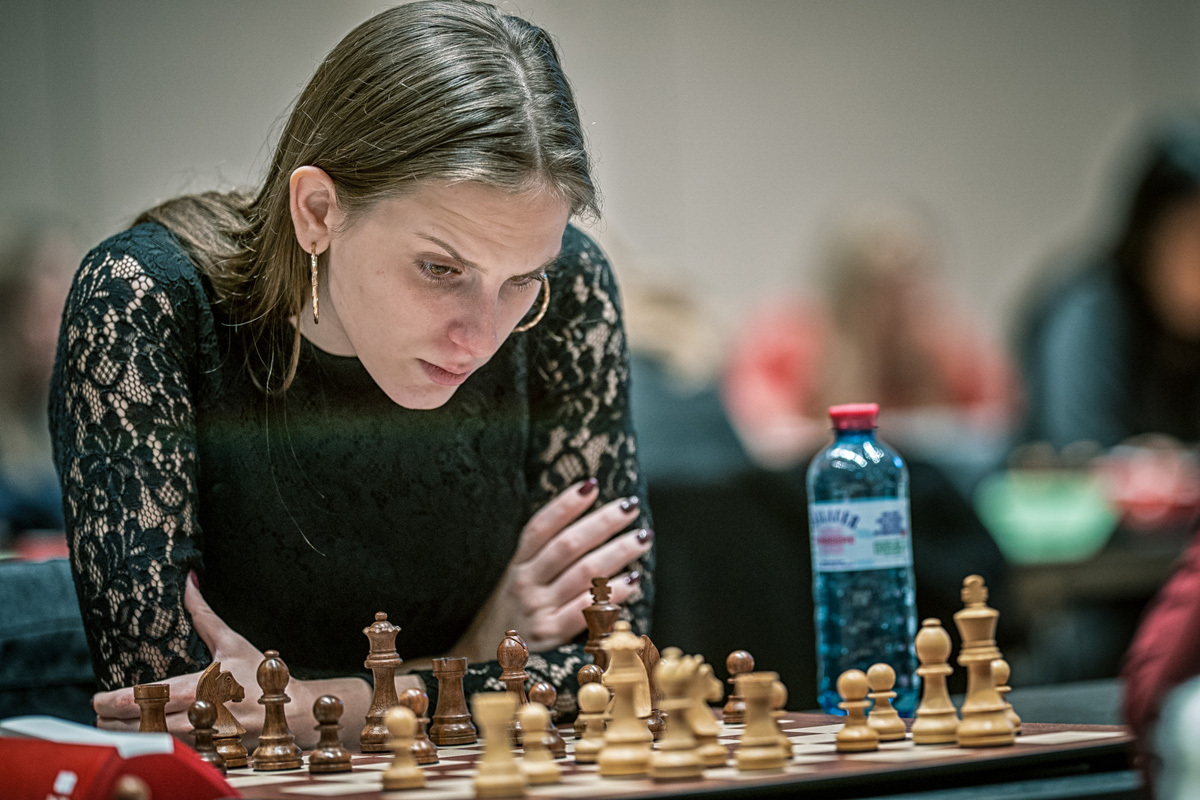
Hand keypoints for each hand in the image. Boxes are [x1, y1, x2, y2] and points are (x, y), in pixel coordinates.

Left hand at [93, 574, 371, 748]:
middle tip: (97, 715)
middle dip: (113, 721)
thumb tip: (189, 581)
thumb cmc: (261, 675)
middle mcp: (197, 716)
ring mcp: (202, 738)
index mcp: (198, 689)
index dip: (114, 701)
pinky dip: (152, 746)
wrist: (291, 711)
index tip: (97, 699)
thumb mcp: (232, 642)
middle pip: (141, 723)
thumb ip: (204, 615)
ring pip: (151, 741)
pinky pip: (173, 752)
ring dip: (127, 735)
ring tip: (110, 727)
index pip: (145, 698)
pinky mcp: (208, 751)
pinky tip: (141, 740)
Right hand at [450, 479, 651, 660]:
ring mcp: (538, 610)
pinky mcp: (553, 637)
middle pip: (568, 546)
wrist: (485, 663)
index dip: (565, 504)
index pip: (540, 527)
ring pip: (584, 575)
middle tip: (630, 506)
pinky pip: (588, 611)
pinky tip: (634, 579)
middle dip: (602, 523)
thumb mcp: (517, 580)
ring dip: (618, 553)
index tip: (591, 484)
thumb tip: (587, 522)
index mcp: (517, 565)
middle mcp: (525, 584)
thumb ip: (543, 555)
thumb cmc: (512, 614)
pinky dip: (614, 594)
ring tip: (642, 537)